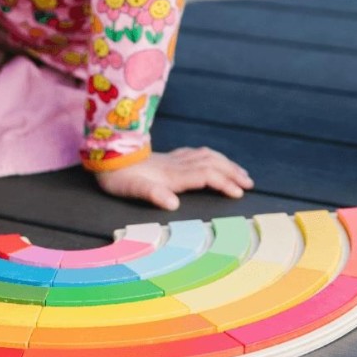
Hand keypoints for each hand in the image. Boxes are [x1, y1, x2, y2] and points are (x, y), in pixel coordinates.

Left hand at [94, 147, 252, 210]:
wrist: (107, 157)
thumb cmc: (118, 177)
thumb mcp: (131, 189)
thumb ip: (152, 194)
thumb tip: (172, 203)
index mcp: (172, 175)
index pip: (206, 176)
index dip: (224, 183)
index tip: (239, 192)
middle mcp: (176, 165)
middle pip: (212, 164)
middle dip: (232, 172)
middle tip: (249, 183)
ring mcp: (173, 159)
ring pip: (207, 156)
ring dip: (226, 163)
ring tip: (240, 172)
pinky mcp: (168, 157)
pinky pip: (197, 153)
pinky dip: (212, 157)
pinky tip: (214, 159)